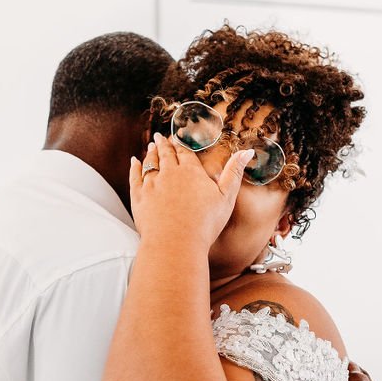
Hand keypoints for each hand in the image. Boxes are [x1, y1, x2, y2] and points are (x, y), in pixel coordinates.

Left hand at [130, 132, 254, 251]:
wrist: (176, 243)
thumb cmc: (205, 224)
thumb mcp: (226, 197)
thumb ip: (234, 172)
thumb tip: (247, 151)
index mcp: (191, 172)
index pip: (184, 152)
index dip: (180, 143)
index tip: (177, 137)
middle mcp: (170, 174)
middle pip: (166, 154)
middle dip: (164, 144)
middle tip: (161, 137)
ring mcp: (152, 185)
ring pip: (150, 162)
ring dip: (151, 153)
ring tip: (151, 146)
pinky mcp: (139, 197)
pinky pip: (135, 176)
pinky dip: (135, 167)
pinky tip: (135, 161)